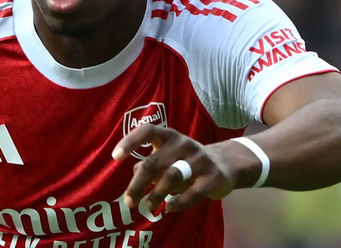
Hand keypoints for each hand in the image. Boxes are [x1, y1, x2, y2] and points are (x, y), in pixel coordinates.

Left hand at [112, 124, 234, 212]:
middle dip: (138, 184)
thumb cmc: (186, 160)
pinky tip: (169, 208)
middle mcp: (183, 144)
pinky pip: (193, 192)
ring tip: (147, 206)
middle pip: (154, 162)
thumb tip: (134, 173)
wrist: (224, 164)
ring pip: (172, 176)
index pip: (147, 131)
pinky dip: (179, 202)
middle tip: (129, 202)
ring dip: (156, 194)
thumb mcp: (168, 157)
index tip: (115, 157)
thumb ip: (151, 164)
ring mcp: (199, 160)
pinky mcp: (213, 177)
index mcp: (169, 136)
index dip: (130, 142)